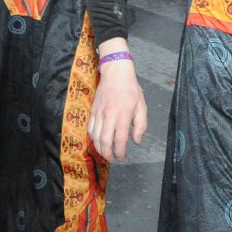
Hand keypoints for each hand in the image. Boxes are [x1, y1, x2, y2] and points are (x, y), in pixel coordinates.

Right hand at [88, 46, 146, 160]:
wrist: (115, 73)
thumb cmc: (131, 89)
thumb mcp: (142, 106)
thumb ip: (140, 125)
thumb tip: (136, 141)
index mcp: (123, 116)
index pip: (119, 139)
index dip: (119, 152)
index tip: (121, 157)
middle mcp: (109, 116)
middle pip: (104, 140)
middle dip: (107, 153)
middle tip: (111, 159)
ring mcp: (99, 113)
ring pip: (95, 136)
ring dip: (98, 147)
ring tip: (104, 153)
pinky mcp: (93, 110)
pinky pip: (90, 127)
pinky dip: (92, 137)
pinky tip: (96, 141)